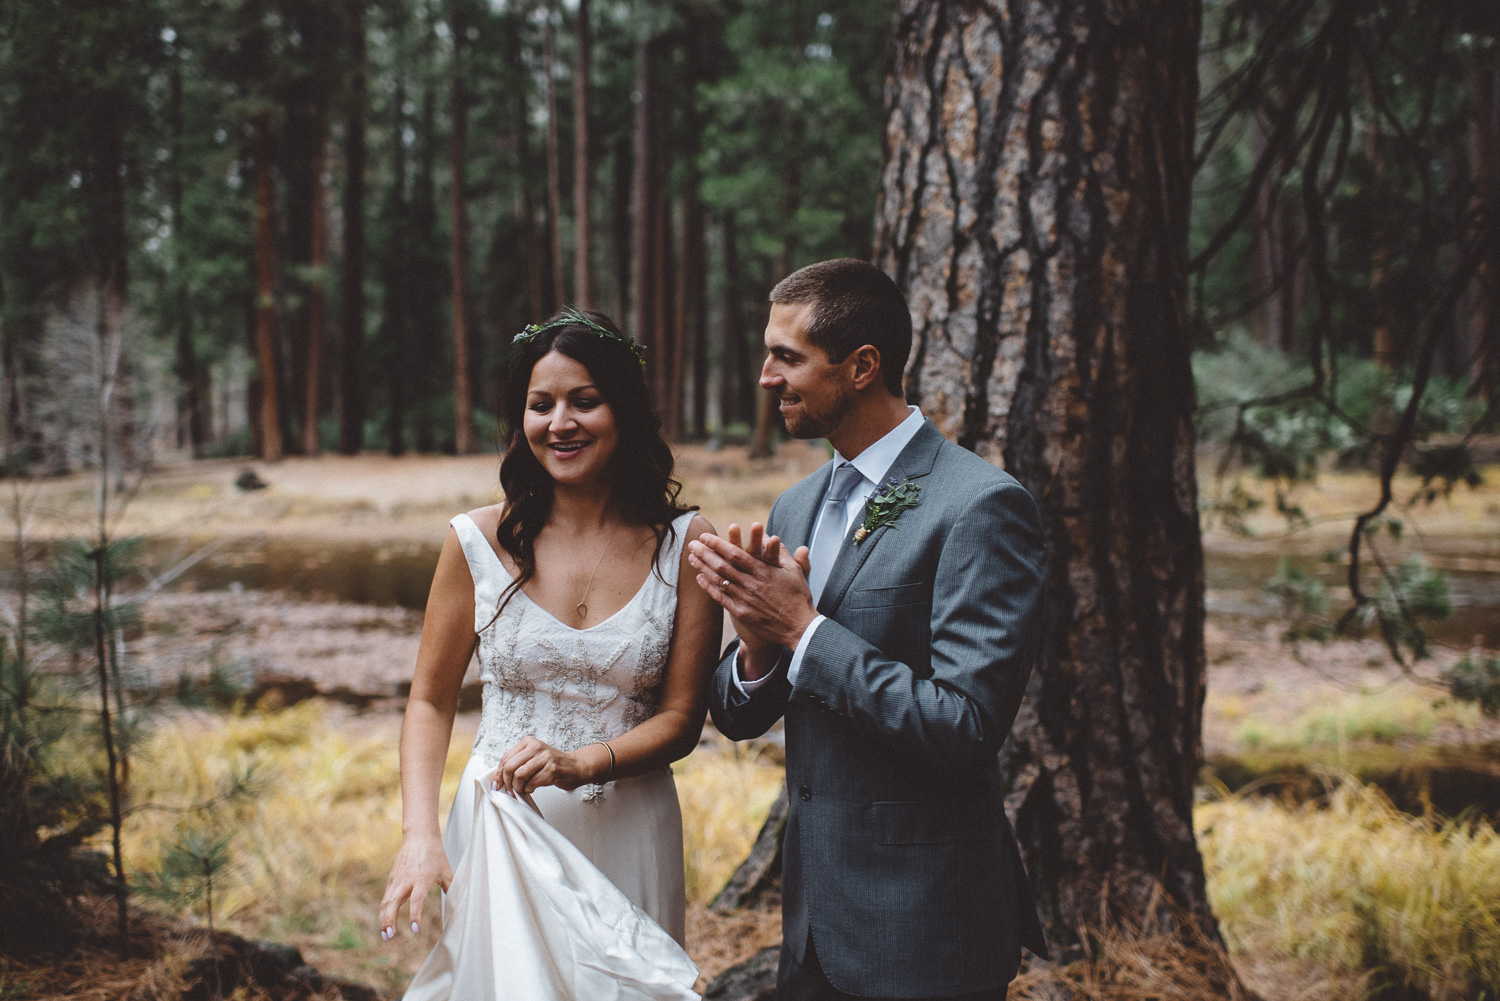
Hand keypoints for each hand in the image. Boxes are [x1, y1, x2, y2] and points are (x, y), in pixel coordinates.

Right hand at [379, 833, 451, 940]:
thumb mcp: (446, 871)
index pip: (417, 899)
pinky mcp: (392, 880)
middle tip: (390, 937)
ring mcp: (397, 880)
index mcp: (422, 878)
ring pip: (386, 902)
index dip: (415, 914)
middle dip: (390, 920)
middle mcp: (406, 880)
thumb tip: (459, 904)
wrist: (419, 837)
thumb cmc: (435, 855)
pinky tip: (386, 923)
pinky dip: (384, 912)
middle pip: (393, 902)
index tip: (416, 929)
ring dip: (384, 919)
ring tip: (385, 936)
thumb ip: (451, 888)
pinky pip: (386, 898)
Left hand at [486, 736, 596, 795]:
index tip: (497, 785)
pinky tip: (533, 788)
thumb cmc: (552, 764)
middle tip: (509, 791)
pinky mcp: (552, 770)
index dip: (498, 774)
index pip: (505, 758)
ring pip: (519, 776)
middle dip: (507, 783)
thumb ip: (517, 763)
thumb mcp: (533, 757)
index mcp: (528, 742)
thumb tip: (498, 779)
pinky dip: (529, 789)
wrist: (576, 766)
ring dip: (518, 787)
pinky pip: (532, 783)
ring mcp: (545, 758)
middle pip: (510, 767)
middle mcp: (536, 747)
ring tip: (523, 789)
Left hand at [688, 522, 816, 652]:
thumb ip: (781, 552)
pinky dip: (709, 587)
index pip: (735, 554)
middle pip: (722, 566)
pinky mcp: (741, 613)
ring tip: (691, 557)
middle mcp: (751, 585)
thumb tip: (771, 536)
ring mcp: (744, 599)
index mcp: (763, 572)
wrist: (798, 627)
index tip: (705, 537)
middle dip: (705, 553)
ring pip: (719, 580)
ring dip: (703, 567)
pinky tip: (700, 577)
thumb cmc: (798, 597)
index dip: (718, 544)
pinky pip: (721, 598)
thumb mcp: (794, 571)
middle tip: (692, 544)